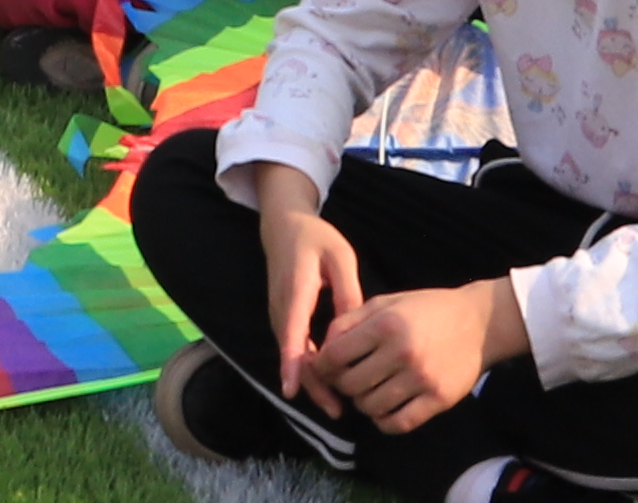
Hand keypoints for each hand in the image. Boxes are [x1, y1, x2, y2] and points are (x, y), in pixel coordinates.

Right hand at [244, 178, 355, 403]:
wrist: (283, 225)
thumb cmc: (315, 238)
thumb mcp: (340, 256)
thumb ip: (349, 292)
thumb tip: (357, 332)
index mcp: (296, 290)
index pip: (291, 333)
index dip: (291, 364)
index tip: (292, 391)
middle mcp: (282, 308)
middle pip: (293, 354)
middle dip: (312, 385)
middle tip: (337, 411)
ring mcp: (279, 314)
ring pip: (293, 355)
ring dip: (312, 380)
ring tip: (337, 406)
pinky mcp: (284, 318)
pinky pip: (295, 347)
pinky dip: (310, 367)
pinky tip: (331, 382)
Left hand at [308, 276, 516, 435]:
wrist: (480, 323)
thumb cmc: (426, 309)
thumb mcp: (386, 303)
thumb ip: (349, 322)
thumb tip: (321, 351)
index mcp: (386, 324)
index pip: (335, 355)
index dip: (322, 366)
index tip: (324, 368)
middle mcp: (402, 352)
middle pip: (350, 385)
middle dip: (341, 385)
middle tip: (348, 380)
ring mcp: (421, 378)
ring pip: (370, 407)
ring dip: (363, 403)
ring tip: (370, 390)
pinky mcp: (438, 400)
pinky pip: (397, 423)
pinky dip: (384, 421)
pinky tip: (385, 408)